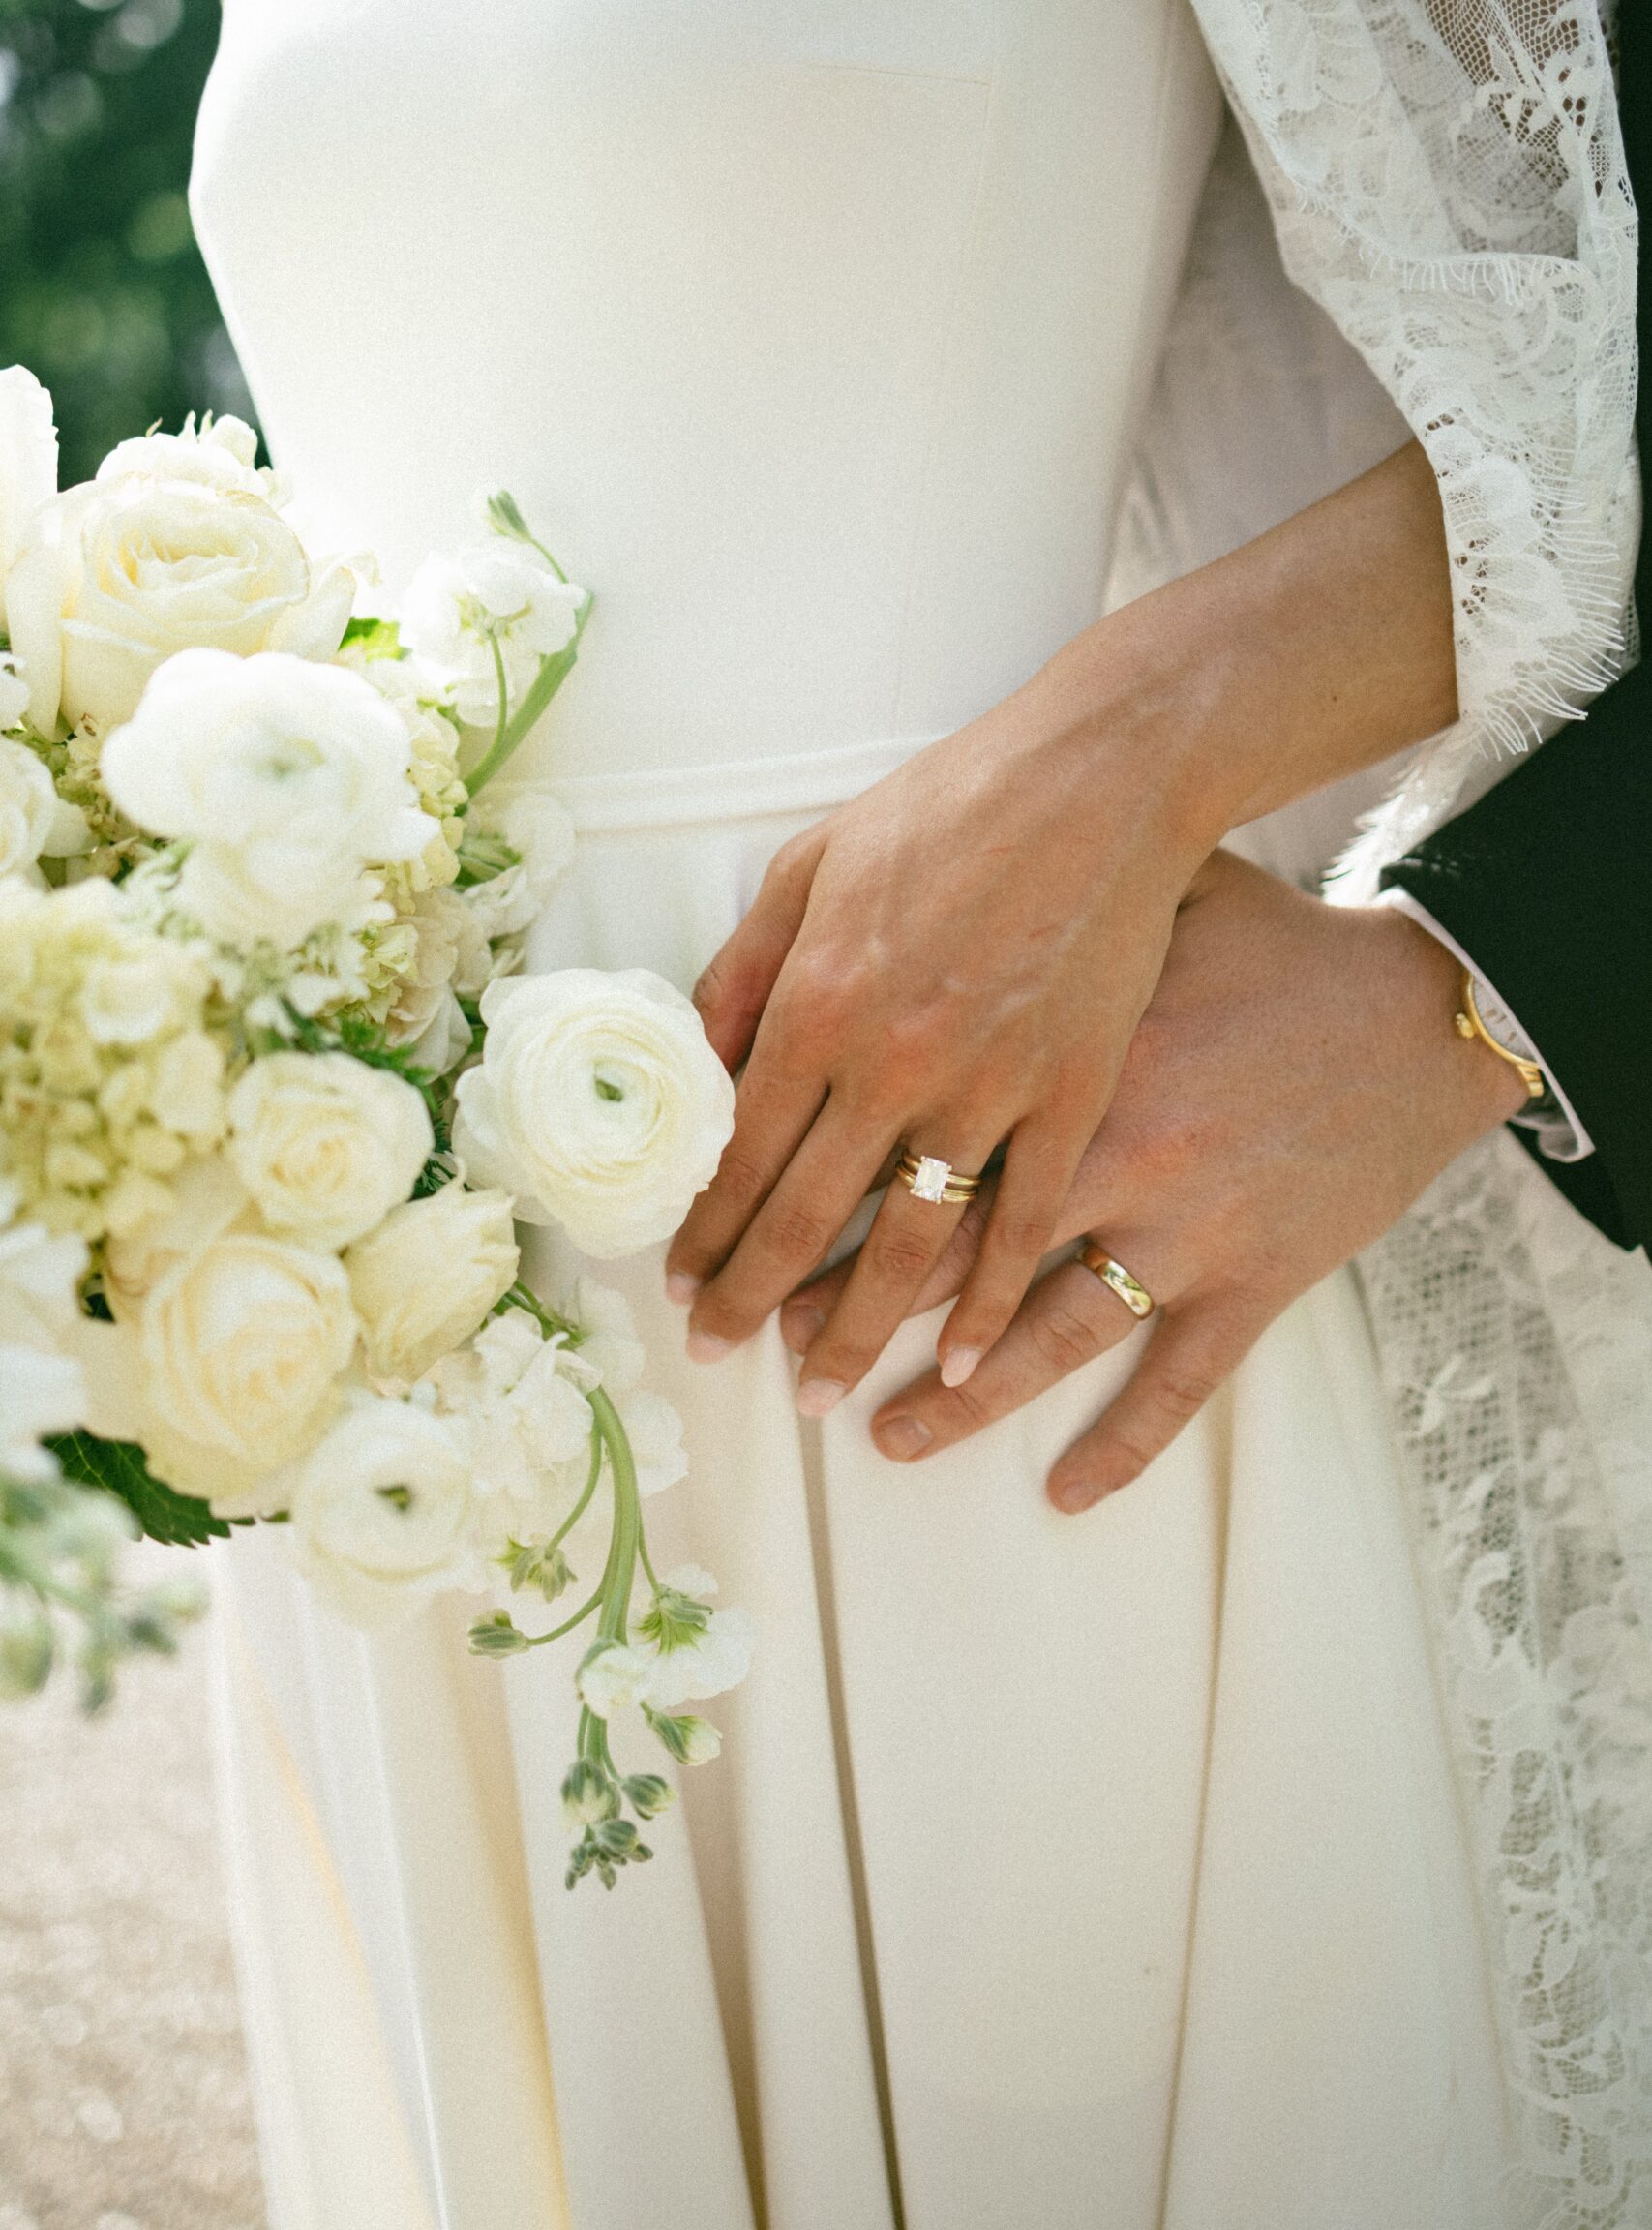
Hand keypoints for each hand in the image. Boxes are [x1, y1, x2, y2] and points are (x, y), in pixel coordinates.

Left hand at [668, 645, 1205, 1407]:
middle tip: (720, 1355)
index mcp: (820, 1001)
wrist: (1100, 780)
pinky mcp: (1077, 1096)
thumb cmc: (950, 806)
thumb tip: (694, 1058)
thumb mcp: (814, 863)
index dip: (707, 1229)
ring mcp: (993, 1087)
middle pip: (810, 1213)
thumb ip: (748, 967)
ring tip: (823, 1391)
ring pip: (911, 1240)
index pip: (742, 1151)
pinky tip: (964, 1358)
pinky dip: (993, 1301)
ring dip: (860, 1325)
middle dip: (756, 1298)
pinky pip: (1026, 1221)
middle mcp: (895, 1061)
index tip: (683, 1284)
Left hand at [778, 853, 1525, 1508]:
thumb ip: (1027, 924)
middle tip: (777, 1349)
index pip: (898, 1147)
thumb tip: (907, 917)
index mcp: (1051, 1060)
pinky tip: (1064, 1490)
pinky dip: (1121, 1444)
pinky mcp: (1252, 1279)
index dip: (811, 1202)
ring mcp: (1180, 1228)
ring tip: (880, 1436)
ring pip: (1040, 1336)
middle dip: (849, 1309)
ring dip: (955, 1399)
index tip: (748, 1242)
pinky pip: (1176, 1383)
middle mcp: (1102, 1153)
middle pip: (944, 1251)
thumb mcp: (1137, 902)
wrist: (1416, 1003)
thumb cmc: (1268, 938)